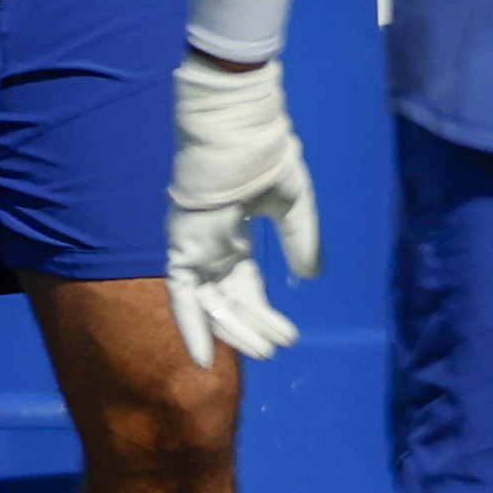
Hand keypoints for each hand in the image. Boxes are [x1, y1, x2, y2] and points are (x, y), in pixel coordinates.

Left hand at [165, 56, 319, 366]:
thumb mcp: (293, 207)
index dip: (260, 310)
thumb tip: (310, 278)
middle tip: (278, 349)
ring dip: (236, 331)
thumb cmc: (265, 159)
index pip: (243, 282)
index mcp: (233, 233)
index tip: (285, 335)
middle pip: (229, 298)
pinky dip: (192, 327)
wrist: (239, 134)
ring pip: (211, 304)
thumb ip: (301, 242)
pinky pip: (182, 298)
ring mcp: (194, 248)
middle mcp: (210, 245)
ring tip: (266, 352)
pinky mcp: (183, 249)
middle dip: (253, 326)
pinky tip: (204, 357)